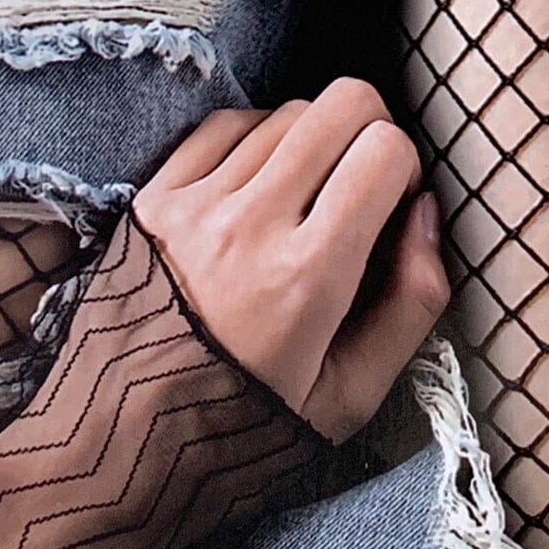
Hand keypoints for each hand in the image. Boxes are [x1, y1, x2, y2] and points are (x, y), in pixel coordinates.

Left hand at [132, 78, 450, 441]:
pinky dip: (255, 139)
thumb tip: (428, 212)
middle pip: (342, 105)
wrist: (120, 443)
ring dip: (312, 141)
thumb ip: (412, 303)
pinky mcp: (152, 199)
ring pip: (285, 113)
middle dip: (371, 133)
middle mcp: (251, 225)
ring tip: (305, 197)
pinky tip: (259, 183)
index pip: (384, 151)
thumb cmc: (247, 426)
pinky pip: (222, 125)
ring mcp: (195, 205)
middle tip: (362, 183)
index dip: (407, 168)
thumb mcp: (351, 395)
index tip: (395, 206)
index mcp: (308, 276)